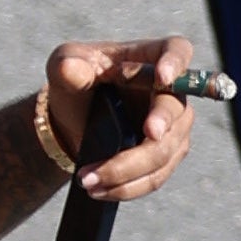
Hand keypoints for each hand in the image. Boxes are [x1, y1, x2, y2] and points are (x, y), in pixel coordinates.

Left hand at [43, 36, 198, 200]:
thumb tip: (70, 70)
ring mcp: (173, 126)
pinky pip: (155, 177)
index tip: (163, 77)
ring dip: (127, 171)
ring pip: (163, 153)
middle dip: (157, 132)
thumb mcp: (64, 67)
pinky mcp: (166, 155)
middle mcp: (170, 91)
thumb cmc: (75, 80)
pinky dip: (126, 187)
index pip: (177, 50)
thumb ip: (66, 65)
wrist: (72, 117)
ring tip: (88, 179)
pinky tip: (99, 190)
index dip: (175, 63)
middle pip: (175, 113)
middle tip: (137, 142)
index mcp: (151, 57)